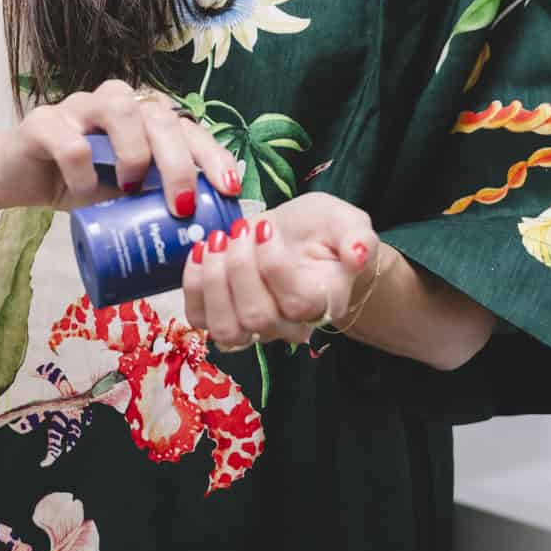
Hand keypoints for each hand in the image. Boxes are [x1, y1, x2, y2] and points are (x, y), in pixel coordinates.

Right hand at [0, 80, 240, 216]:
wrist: (18, 178)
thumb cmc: (81, 184)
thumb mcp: (126, 196)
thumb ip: (157, 200)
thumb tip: (204, 237)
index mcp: (144, 118)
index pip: (188, 127)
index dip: (213, 154)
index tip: (230, 188)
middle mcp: (118, 102)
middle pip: (160, 115)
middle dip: (179, 162)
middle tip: (182, 205)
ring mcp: (80, 106)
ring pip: (120, 107)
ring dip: (134, 152)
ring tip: (131, 190)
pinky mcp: (44, 122)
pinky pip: (70, 138)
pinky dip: (82, 168)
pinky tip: (84, 192)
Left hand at [182, 192, 377, 350]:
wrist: (299, 238)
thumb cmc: (324, 232)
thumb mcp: (347, 222)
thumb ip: (357, 237)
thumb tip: (358, 254)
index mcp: (325, 303)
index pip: (296, 300)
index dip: (274, 264)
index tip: (267, 227)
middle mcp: (289, 325)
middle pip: (257, 318)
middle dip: (239, 269)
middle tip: (239, 231)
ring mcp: (254, 327)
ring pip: (226, 328)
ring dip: (212, 281)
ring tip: (215, 242)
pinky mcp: (224, 316)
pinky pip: (200, 318)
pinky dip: (192, 286)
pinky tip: (199, 253)